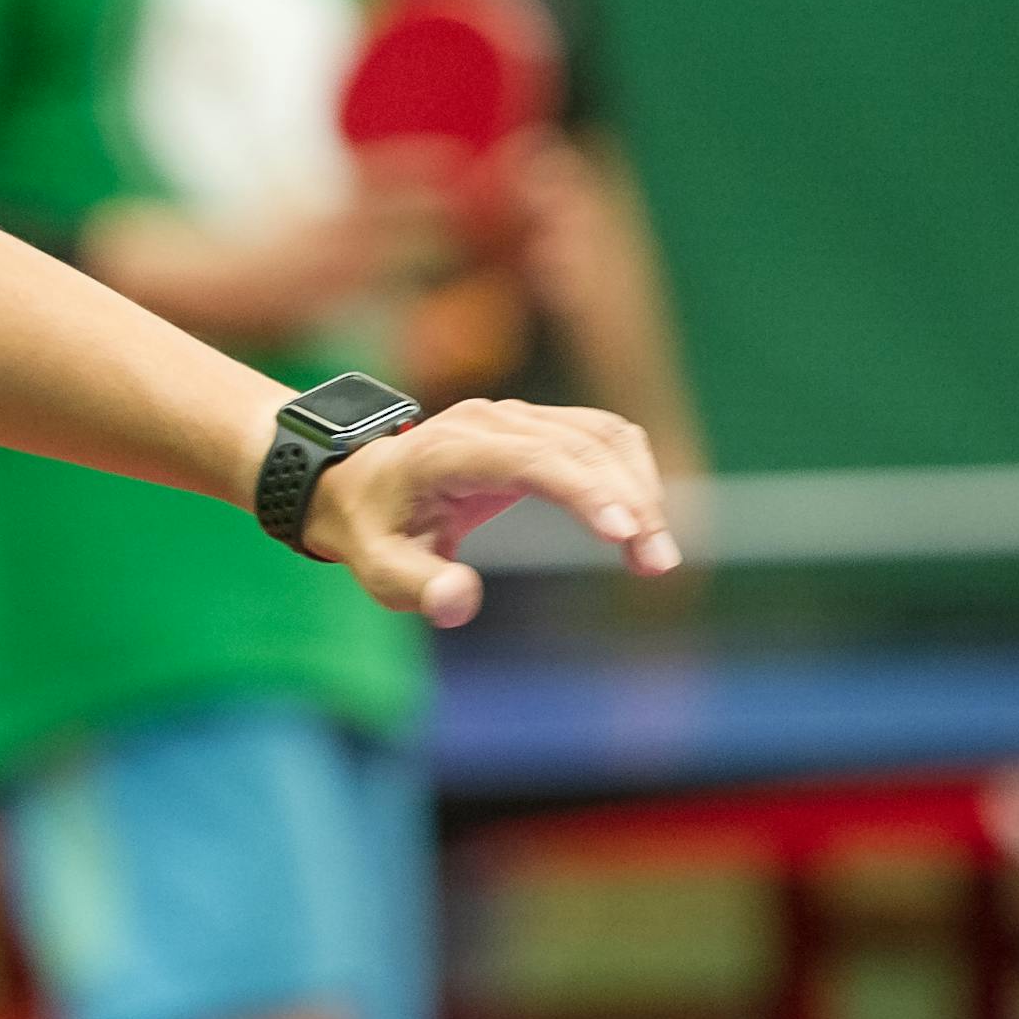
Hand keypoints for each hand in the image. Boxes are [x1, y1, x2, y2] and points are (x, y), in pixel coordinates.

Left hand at [302, 396, 679, 626]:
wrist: (362, 485)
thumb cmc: (374, 531)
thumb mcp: (378, 570)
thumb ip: (415, 587)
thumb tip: (460, 602)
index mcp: (447, 451)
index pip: (529, 459)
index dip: (580, 489)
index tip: (623, 532)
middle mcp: (489, 421)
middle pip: (578, 447)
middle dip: (627, 501)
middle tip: (657, 564)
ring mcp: (517, 416)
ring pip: (602, 437)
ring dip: (640, 489)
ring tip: (656, 556)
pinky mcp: (540, 425)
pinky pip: (604, 437)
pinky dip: (633, 475)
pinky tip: (644, 524)